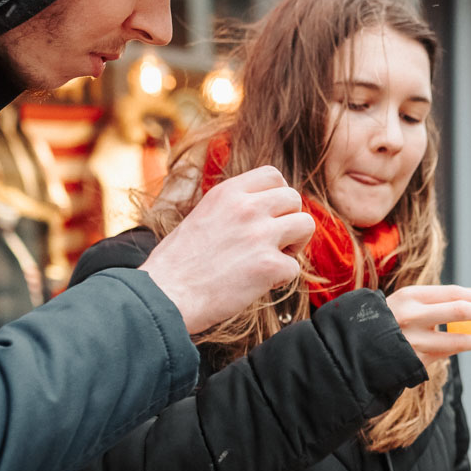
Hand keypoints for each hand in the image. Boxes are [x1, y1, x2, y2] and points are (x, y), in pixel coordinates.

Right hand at [140, 165, 314, 334]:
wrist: (165, 295)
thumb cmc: (177, 264)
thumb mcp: (201, 216)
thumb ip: (232, 208)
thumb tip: (261, 210)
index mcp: (228, 192)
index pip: (273, 175)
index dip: (277, 196)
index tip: (267, 216)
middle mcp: (247, 207)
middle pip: (294, 198)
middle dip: (289, 220)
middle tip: (273, 242)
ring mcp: (260, 235)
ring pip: (306, 225)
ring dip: (295, 245)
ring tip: (272, 259)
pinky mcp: (269, 265)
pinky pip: (295, 268)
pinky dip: (281, 279)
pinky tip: (258, 283)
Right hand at [388, 285, 470, 365]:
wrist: (356, 347)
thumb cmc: (387, 320)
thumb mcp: (404, 303)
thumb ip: (432, 303)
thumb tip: (470, 303)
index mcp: (409, 297)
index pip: (451, 293)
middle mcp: (411, 317)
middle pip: (457, 311)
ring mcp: (413, 341)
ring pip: (455, 341)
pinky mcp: (415, 361)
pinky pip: (442, 355)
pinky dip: (453, 350)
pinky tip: (461, 346)